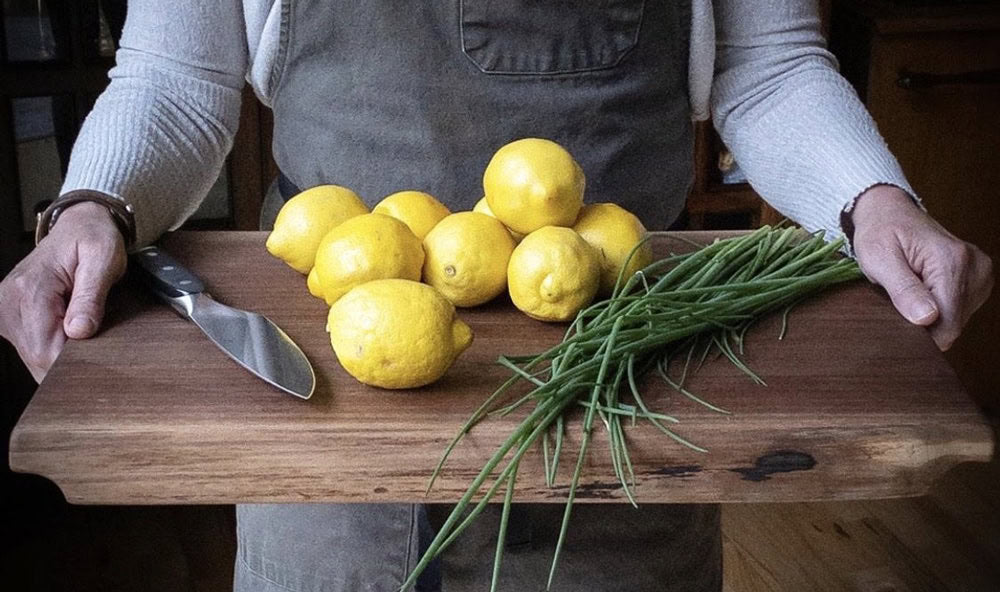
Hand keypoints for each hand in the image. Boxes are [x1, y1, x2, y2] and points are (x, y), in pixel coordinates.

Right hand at [0, 201, 126, 381]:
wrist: (79, 225)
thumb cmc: (93, 238)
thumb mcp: (103, 259)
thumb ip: (91, 295)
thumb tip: (78, 331)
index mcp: (30, 289)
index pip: (45, 350)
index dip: (74, 361)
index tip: (100, 356)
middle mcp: (9, 301)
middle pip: (38, 358)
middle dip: (69, 360)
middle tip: (98, 341)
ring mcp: (6, 310)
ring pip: (34, 356)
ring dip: (62, 353)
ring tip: (84, 327)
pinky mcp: (10, 315)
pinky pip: (32, 346)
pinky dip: (54, 346)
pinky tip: (70, 330)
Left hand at [850, 185, 993, 349]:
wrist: (889, 212)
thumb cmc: (880, 231)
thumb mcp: (878, 258)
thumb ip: (902, 289)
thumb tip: (927, 318)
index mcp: (952, 261)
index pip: (948, 323)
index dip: (922, 334)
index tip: (897, 323)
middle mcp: (975, 266)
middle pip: (953, 323)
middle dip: (924, 321)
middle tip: (899, 298)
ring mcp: (980, 272)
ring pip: (956, 319)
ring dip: (931, 313)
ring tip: (910, 289)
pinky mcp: (978, 277)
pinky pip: (958, 309)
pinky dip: (938, 305)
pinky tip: (923, 289)